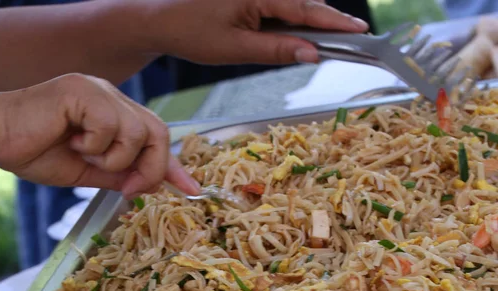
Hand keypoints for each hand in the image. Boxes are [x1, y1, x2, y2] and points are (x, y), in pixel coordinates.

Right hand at [0, 74, 198, 197]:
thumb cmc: (35, 152)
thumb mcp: (87, 172)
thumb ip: (119, 174)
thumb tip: (151, 186)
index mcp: (114, 113)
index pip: (156, 137)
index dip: (173, 165)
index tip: (191, 190)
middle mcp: (111, 97)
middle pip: (159, 132)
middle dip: (151, 168)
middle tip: (129, 188)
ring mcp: (99, 90)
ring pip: (139, 131)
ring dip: (116, 158)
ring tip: (85, 156)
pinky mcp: (83, 90)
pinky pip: (111, 126)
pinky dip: (96, 145)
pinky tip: (72, 141)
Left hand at [145, 0, 367, 64]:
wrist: (161, 19)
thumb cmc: (192, 33)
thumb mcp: (235, 48)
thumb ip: (276, 50)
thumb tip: (312, 54)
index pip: (306, 8)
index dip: (335, 21)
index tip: (360, 30)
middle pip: (304, 1)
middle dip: (327, 19)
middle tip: (353, 36)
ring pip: (293, 1)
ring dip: (308, 19)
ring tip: (329, 37)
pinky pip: (279, 3)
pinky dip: (290, 17)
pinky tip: (296, 34)